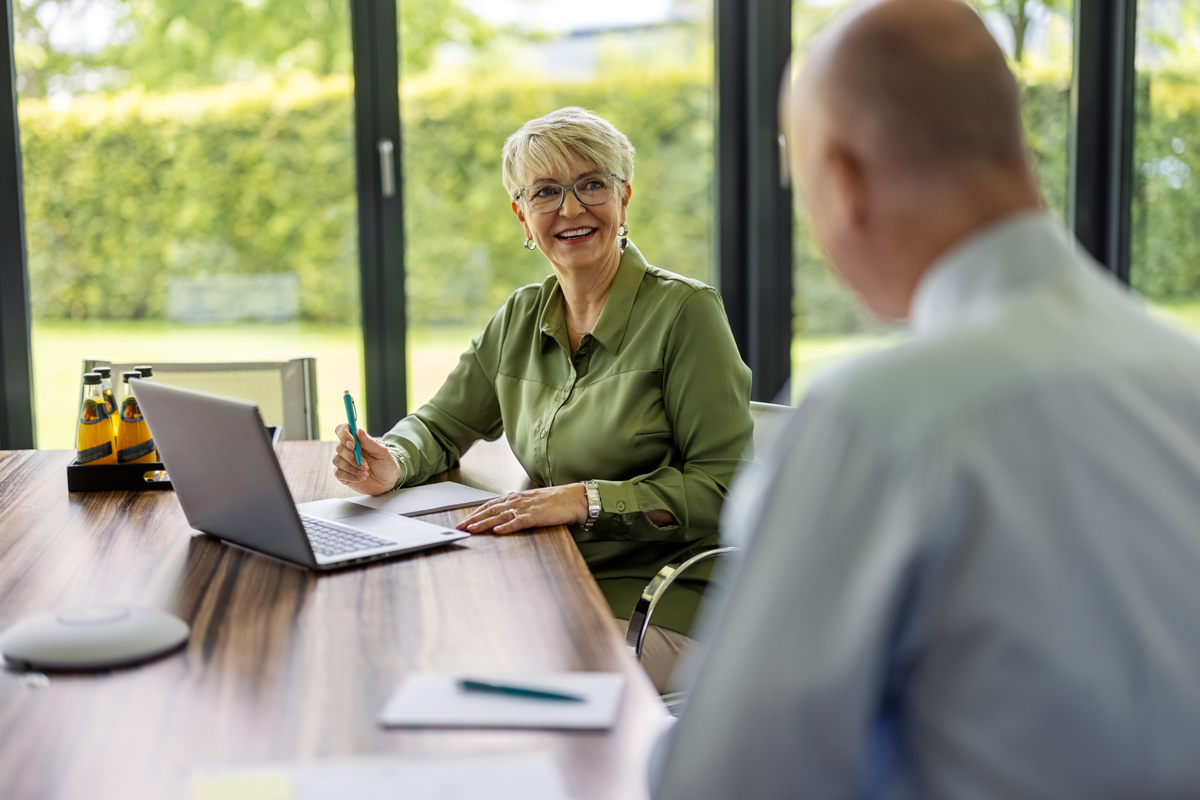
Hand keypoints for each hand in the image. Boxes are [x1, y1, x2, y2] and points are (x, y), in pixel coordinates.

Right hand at [331, 423, 402, 495]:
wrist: (387, 481)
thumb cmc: (386, 464)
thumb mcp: (382, 452)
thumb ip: (370, 442)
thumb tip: (358, 430)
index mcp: (357, 440)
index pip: (342, 430)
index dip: (344, 435)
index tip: (353, 445)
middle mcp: (348, 449)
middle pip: (339, 447)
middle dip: (353, 458)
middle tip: (366, 466)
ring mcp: (343, 461)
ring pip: (337, 460)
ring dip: (352, 468)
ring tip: (365, 473)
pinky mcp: (342, 473)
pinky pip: (338, 473)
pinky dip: (350, 476)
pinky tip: (361, 478)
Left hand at [457, 484, 587, 533]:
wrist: (574, 498)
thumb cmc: (555, 501)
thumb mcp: (532, 501)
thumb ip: (518, 506)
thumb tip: (505, 512)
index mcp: (516, 498)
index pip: (490, 505)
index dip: (475, 513)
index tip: (463, 520)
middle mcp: (518, 501)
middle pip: (491, 510)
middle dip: (473, 519)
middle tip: (459, 527)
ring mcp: (527, 508)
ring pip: (501, 516)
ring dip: (485, 523)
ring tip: (472, 529)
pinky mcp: (536, 516)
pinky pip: (519, 522)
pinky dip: (508, 526)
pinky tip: (498, 531)